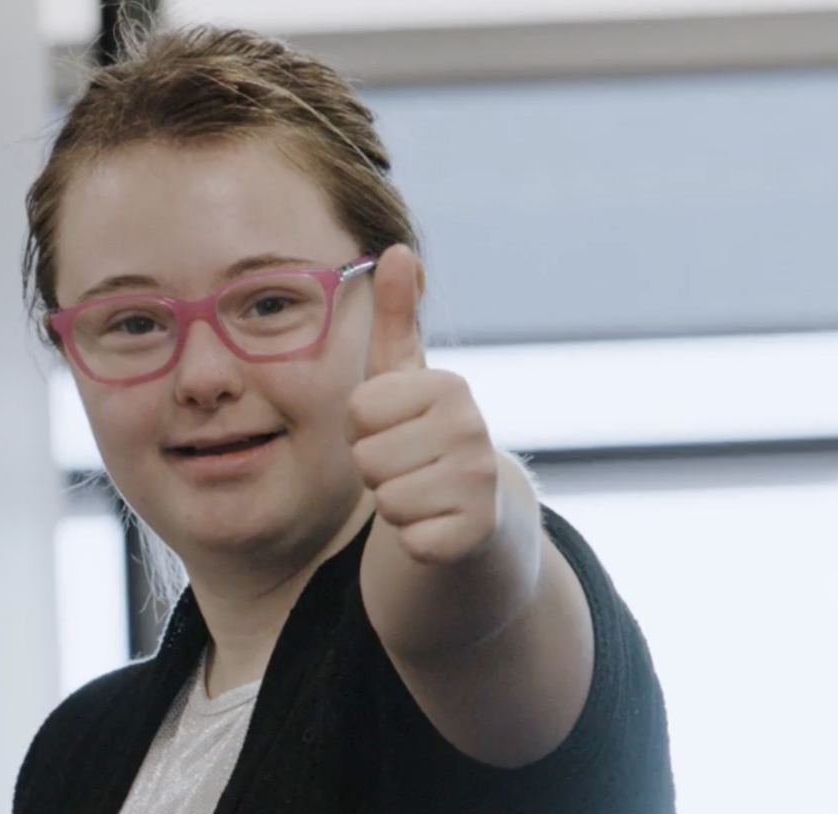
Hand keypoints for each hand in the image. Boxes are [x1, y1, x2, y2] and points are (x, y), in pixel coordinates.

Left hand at [345, 244, 500, 565]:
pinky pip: (408, 539)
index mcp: (450, 386)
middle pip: (367, 458)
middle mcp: (472, 429)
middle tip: (408, 467)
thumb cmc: (425, 437)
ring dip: (394, 503)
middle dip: (377, 469)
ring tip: (422, 492)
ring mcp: (477, 483)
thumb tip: (396, 249)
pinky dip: (414, 538)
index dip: (365, 429)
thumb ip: (394, 316)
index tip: (396, 431)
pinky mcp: (473, 533)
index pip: (358, 411)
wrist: (479, 514)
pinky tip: (436, 524)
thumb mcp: (405, 376)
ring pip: (386, 500)